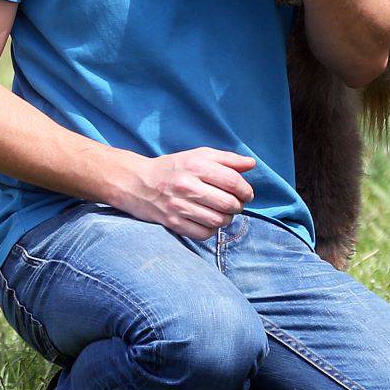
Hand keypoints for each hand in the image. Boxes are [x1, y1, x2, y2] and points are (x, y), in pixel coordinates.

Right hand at [118, 147, 257, 239]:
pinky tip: (208, 222)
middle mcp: (187, 185)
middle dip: (237, 206)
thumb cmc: (172, 168)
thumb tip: (251, 164)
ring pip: (218, 221)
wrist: (137, 183)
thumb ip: (226, 159)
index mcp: (195, 165)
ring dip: (226, 219)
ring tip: (222, 213)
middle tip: (234, 204)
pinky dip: (211, 230)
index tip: (246, 194)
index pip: (233, 181)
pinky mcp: (173, 223)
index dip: (246, 190)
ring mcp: (179, 206)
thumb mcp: (197, 155)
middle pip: (228, 203)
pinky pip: (204, 234)